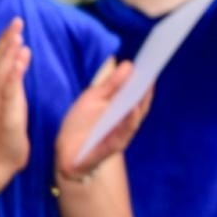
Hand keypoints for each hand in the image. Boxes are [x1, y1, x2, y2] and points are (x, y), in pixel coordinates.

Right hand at [0, 17, 31, 192]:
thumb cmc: (7, 127)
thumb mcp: (13, 97)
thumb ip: (16, 75)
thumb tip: (23, 53)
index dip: (5, 39)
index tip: (16, 22)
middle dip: (7, 40)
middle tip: (17, 22)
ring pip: (1, 73)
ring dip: (9, 54)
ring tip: (18, 37)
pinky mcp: (6, 114)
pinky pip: (9, 92)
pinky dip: (13, 75)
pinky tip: (19, 62)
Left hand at [54, 59, 150, 181]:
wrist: (65, 152)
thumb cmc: (81, 123)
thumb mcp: (93, 98)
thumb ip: (111, 84)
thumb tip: (129, 65)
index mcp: (123, 112)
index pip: (139, 97)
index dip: (146, 84)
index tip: (150, 67)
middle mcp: (124, 126)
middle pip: (138, 110)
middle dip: (144, 95)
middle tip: (148, 77)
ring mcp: (116, 140)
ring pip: (130, 126)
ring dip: (135, 112)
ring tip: (140, 95)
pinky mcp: (103, 152)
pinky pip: (116, 140)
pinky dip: (124, 128)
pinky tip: (129, 113)